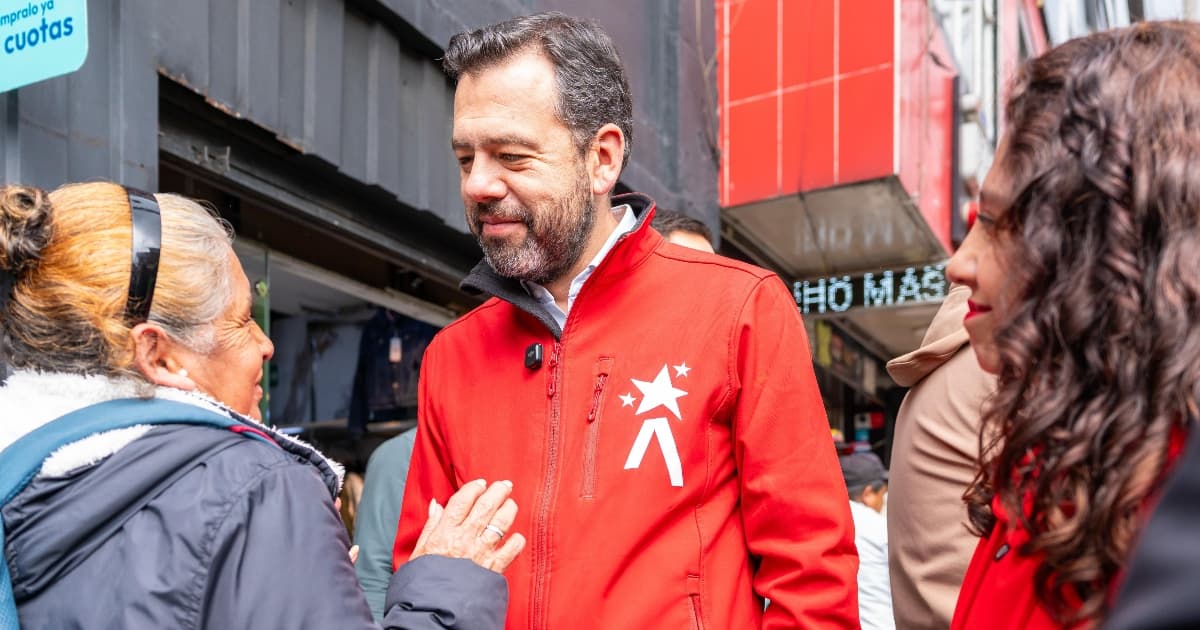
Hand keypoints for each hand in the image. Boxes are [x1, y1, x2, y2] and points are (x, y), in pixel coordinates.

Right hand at [410, 479, 525, 572]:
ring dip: (509, 509)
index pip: (462, 501)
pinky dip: (517, 540)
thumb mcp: (419, 552)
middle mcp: (465, 539)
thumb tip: (436, 505)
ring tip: (511, 504)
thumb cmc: (424, 583)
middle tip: (505, 485)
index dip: (473, 488)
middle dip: (498, 491)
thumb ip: (430, 526)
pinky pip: (512, 549)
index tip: (481, 483)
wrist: (434, 610)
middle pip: (486, 506)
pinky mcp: (494, 568)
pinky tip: (515, 537)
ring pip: (501, 522)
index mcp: (445, 533)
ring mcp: (481, 552)